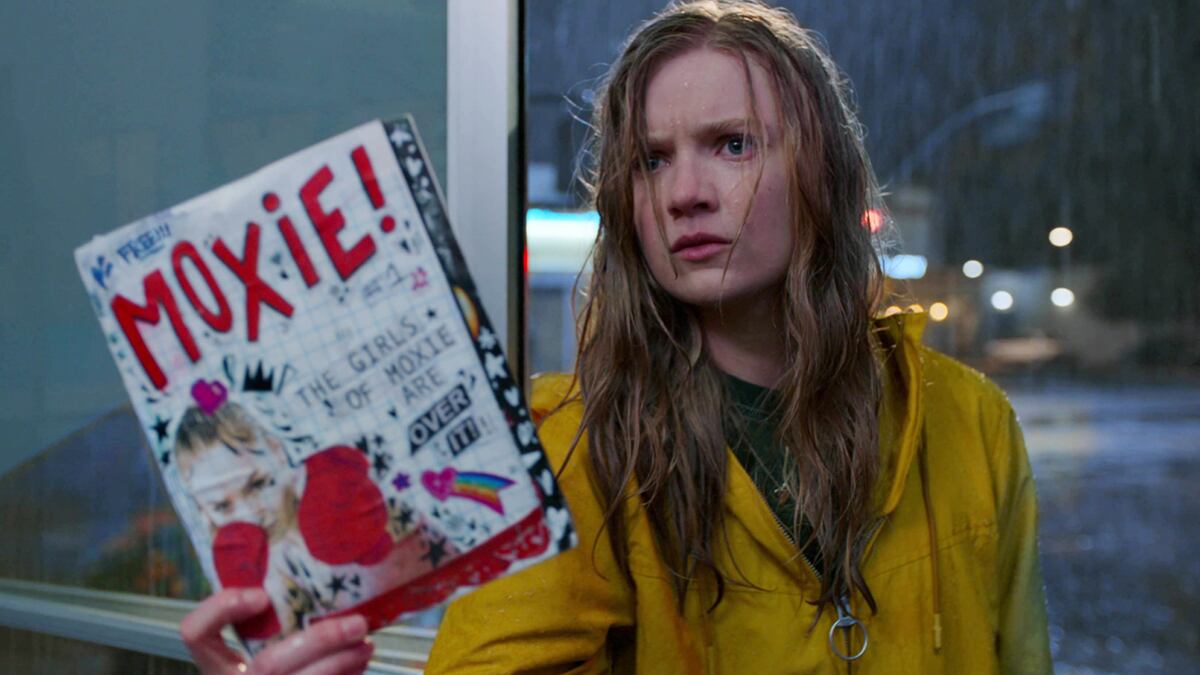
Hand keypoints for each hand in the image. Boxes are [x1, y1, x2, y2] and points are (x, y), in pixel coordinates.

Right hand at [181, 588, 373, 674]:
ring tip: (366, 643)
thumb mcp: (265, 641)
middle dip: (320, 641)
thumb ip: (273, 620)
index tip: (261, 595)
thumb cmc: (282, 663)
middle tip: (357, 623)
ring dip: (342, 662)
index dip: (221, 611)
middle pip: (270, 664)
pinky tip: (360, 663)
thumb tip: (318, 580)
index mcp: (219, 665)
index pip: (196, 634)